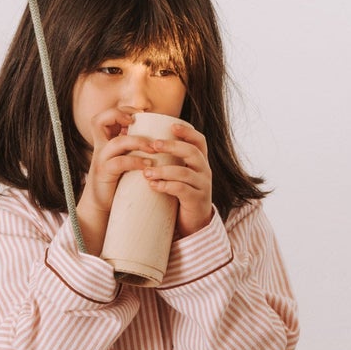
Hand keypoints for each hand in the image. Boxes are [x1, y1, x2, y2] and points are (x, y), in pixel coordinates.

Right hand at [75, 108, 156, 253]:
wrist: (102, 206)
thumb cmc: (118, 182)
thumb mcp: (125, 160)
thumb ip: (133, 149)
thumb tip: (158, 139)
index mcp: (105, 141)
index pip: (105, 116)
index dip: (121, 110)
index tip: (140, 114)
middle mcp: (100, 147)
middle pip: (99, 120)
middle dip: (120, 115)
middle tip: (140, 121)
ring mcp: (101, 160)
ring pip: (117, 142)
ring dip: (137, 141)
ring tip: (154, 148)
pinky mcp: (104, 174)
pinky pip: (119, 163)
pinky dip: (136, 162)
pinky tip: (148, 166)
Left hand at [143, 120, 214, 237]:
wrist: (194, 223)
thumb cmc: (181, 195)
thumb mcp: (179, 175)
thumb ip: (169, 161)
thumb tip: (145, 143)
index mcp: (200, 162)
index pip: (200, 141)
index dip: (188, 132)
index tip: (171, 125)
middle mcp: (205, 172)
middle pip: (192, 152)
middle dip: (172, 147)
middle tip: (154, 145)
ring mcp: (203, 186)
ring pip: (184, 173)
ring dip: (163, 170)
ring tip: (147, 172)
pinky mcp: (197, 201)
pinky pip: (182, 190)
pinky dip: (166, 186)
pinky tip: (153, 186)